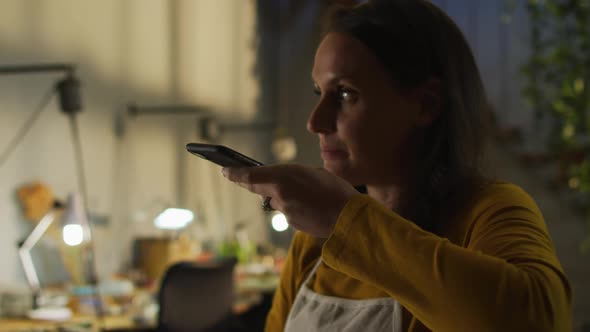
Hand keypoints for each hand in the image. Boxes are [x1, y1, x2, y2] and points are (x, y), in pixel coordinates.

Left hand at [222, 164, 358, 237]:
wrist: (349, 217)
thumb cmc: (336, 191)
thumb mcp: (314, 173)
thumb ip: (295, 176)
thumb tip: (285, 183)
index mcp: (284, 176)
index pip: (251, 176)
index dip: (235, 174)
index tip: (224, 171)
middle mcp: (280, 193)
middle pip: (256, 187)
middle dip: (247, 182)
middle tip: (235, 177)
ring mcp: (285, 210)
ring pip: (277, 200)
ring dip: (285, 196)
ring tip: (309, 194)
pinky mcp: (292, 223)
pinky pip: (289, 211)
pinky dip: (296, 207)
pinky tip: (313, 206)